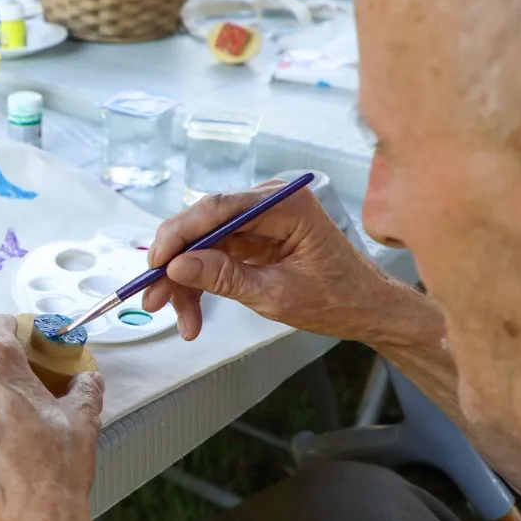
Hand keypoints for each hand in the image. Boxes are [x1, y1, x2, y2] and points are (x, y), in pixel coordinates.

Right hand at [142, 183, 409, 343]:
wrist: (368, 310)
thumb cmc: (337, 300)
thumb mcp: (277, 295)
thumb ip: (226, 278)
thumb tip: (178, 266)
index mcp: (286, 204)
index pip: (218, 208)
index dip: (179, 235)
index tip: (154, 263)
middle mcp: (270, 202)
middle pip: (205, 225)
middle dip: (176, 264)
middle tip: (152, 298)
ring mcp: (261, 219)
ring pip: (205, 244)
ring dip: (186, 281)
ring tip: (179, 319)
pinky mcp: (255, 237)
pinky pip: (216, 255)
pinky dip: (202, 282)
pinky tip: (192, 312)